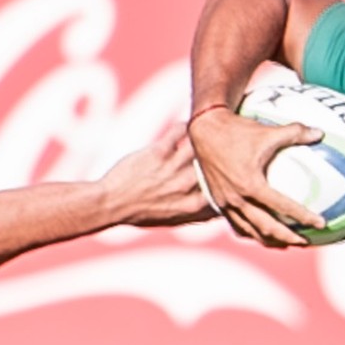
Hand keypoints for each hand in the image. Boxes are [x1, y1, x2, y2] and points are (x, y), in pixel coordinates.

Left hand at [99, 130, 219, 228]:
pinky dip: (186, 125)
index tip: (233, 167)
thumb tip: (221, 210)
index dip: (231, 176)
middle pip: (216, 163)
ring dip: (205, 135)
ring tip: (209, 129)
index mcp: (193, 205)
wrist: (111, 204)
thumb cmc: (141, 214)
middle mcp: (186, 185)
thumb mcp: (174, 219)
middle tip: (226, 142)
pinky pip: (180, 131)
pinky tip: (188, 125)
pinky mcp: (159, 152)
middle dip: (223, 152)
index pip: (224, 188)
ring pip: (201, 144)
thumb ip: (199, 214)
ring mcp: (173, 168)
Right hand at [188, 107, 324, 247]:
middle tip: (306, 241)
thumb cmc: (238, 130)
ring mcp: (225, 202)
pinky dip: (251, 231)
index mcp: (251, 184)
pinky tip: (262, 233)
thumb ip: (295, 133)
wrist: (205, 130)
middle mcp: (237, 198)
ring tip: (287, 243)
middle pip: (267, 227)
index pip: (283, 207)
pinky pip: (236, 224)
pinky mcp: (218, 202)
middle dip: (288, 237)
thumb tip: (319, 133)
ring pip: (250, 230)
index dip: (304, 216)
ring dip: (269, 239)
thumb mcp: (267, 131)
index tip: (321, 223)